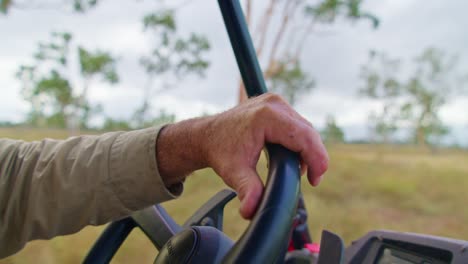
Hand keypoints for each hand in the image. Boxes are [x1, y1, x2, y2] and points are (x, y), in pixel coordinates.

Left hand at [156, 93, 328, 218]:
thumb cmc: (219, 152)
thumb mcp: (234, 173)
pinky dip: (299, 140)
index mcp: (267, 117)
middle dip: (314, 157)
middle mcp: (274, 104)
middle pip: (307, 131)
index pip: (304, 137)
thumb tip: (251, 211)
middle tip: (311, 180)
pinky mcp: (275, 104)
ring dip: (307, 149)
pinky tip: (294, 157)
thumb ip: (248, 190)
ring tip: (301, 171)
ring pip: (304, 127)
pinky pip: (296, 123)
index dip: (316, 159)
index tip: (315, 180)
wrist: (206, 136)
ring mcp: (275, 101)